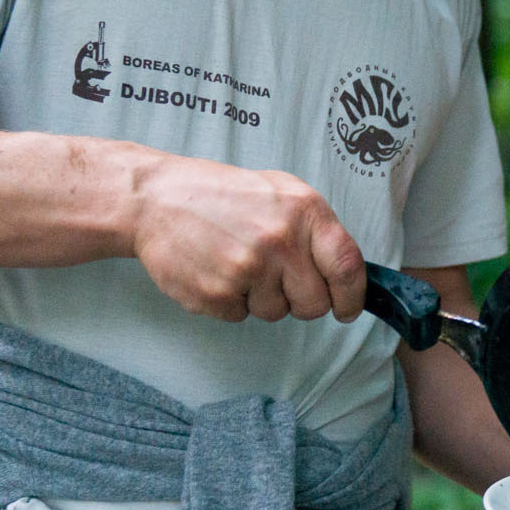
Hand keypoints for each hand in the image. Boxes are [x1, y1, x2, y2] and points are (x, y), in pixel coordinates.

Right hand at [129, 155, 364, 322]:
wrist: (156, 199)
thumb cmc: (221, 195)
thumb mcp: (280, 192)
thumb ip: (315, 229)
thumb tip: (346, 272)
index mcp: (303, 211)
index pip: (347, 266)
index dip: (353, 296)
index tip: (348, 308)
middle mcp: (280, 241)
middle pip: (314, 304)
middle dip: (300, 300)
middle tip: (276, 277)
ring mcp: (247, 269)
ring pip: (276, 313)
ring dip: (261, 298)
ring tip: (238, 262)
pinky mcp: (216, 294)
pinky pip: (240, 317)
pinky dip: (230, 301)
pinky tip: (216, 270)